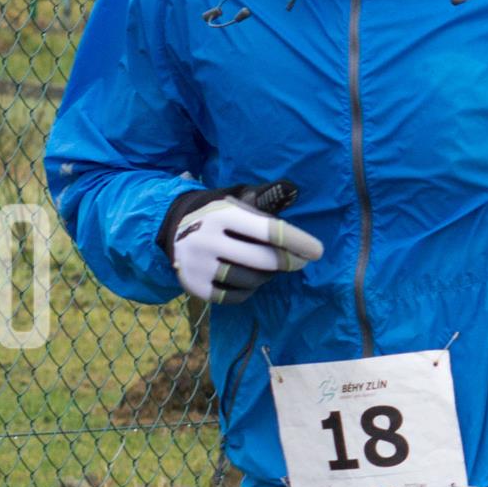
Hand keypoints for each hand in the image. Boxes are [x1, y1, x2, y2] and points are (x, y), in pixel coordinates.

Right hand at [166, 183, 321, 303]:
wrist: (170, 227)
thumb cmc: (216, 213)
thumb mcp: (234, 198)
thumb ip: (264, 197)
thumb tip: (294, 189)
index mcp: (222, 214)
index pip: (268, 231)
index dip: (297, 242)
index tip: (317, 251)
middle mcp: (207, 240)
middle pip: (262, 260)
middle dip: (288, 262)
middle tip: (300, 262)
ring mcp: (198, 265)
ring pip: (250, 281)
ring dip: (267, 276)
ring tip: (269, 268)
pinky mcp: (194, 286)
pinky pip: (234, 297)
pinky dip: (248, 291)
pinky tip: (250, 280)